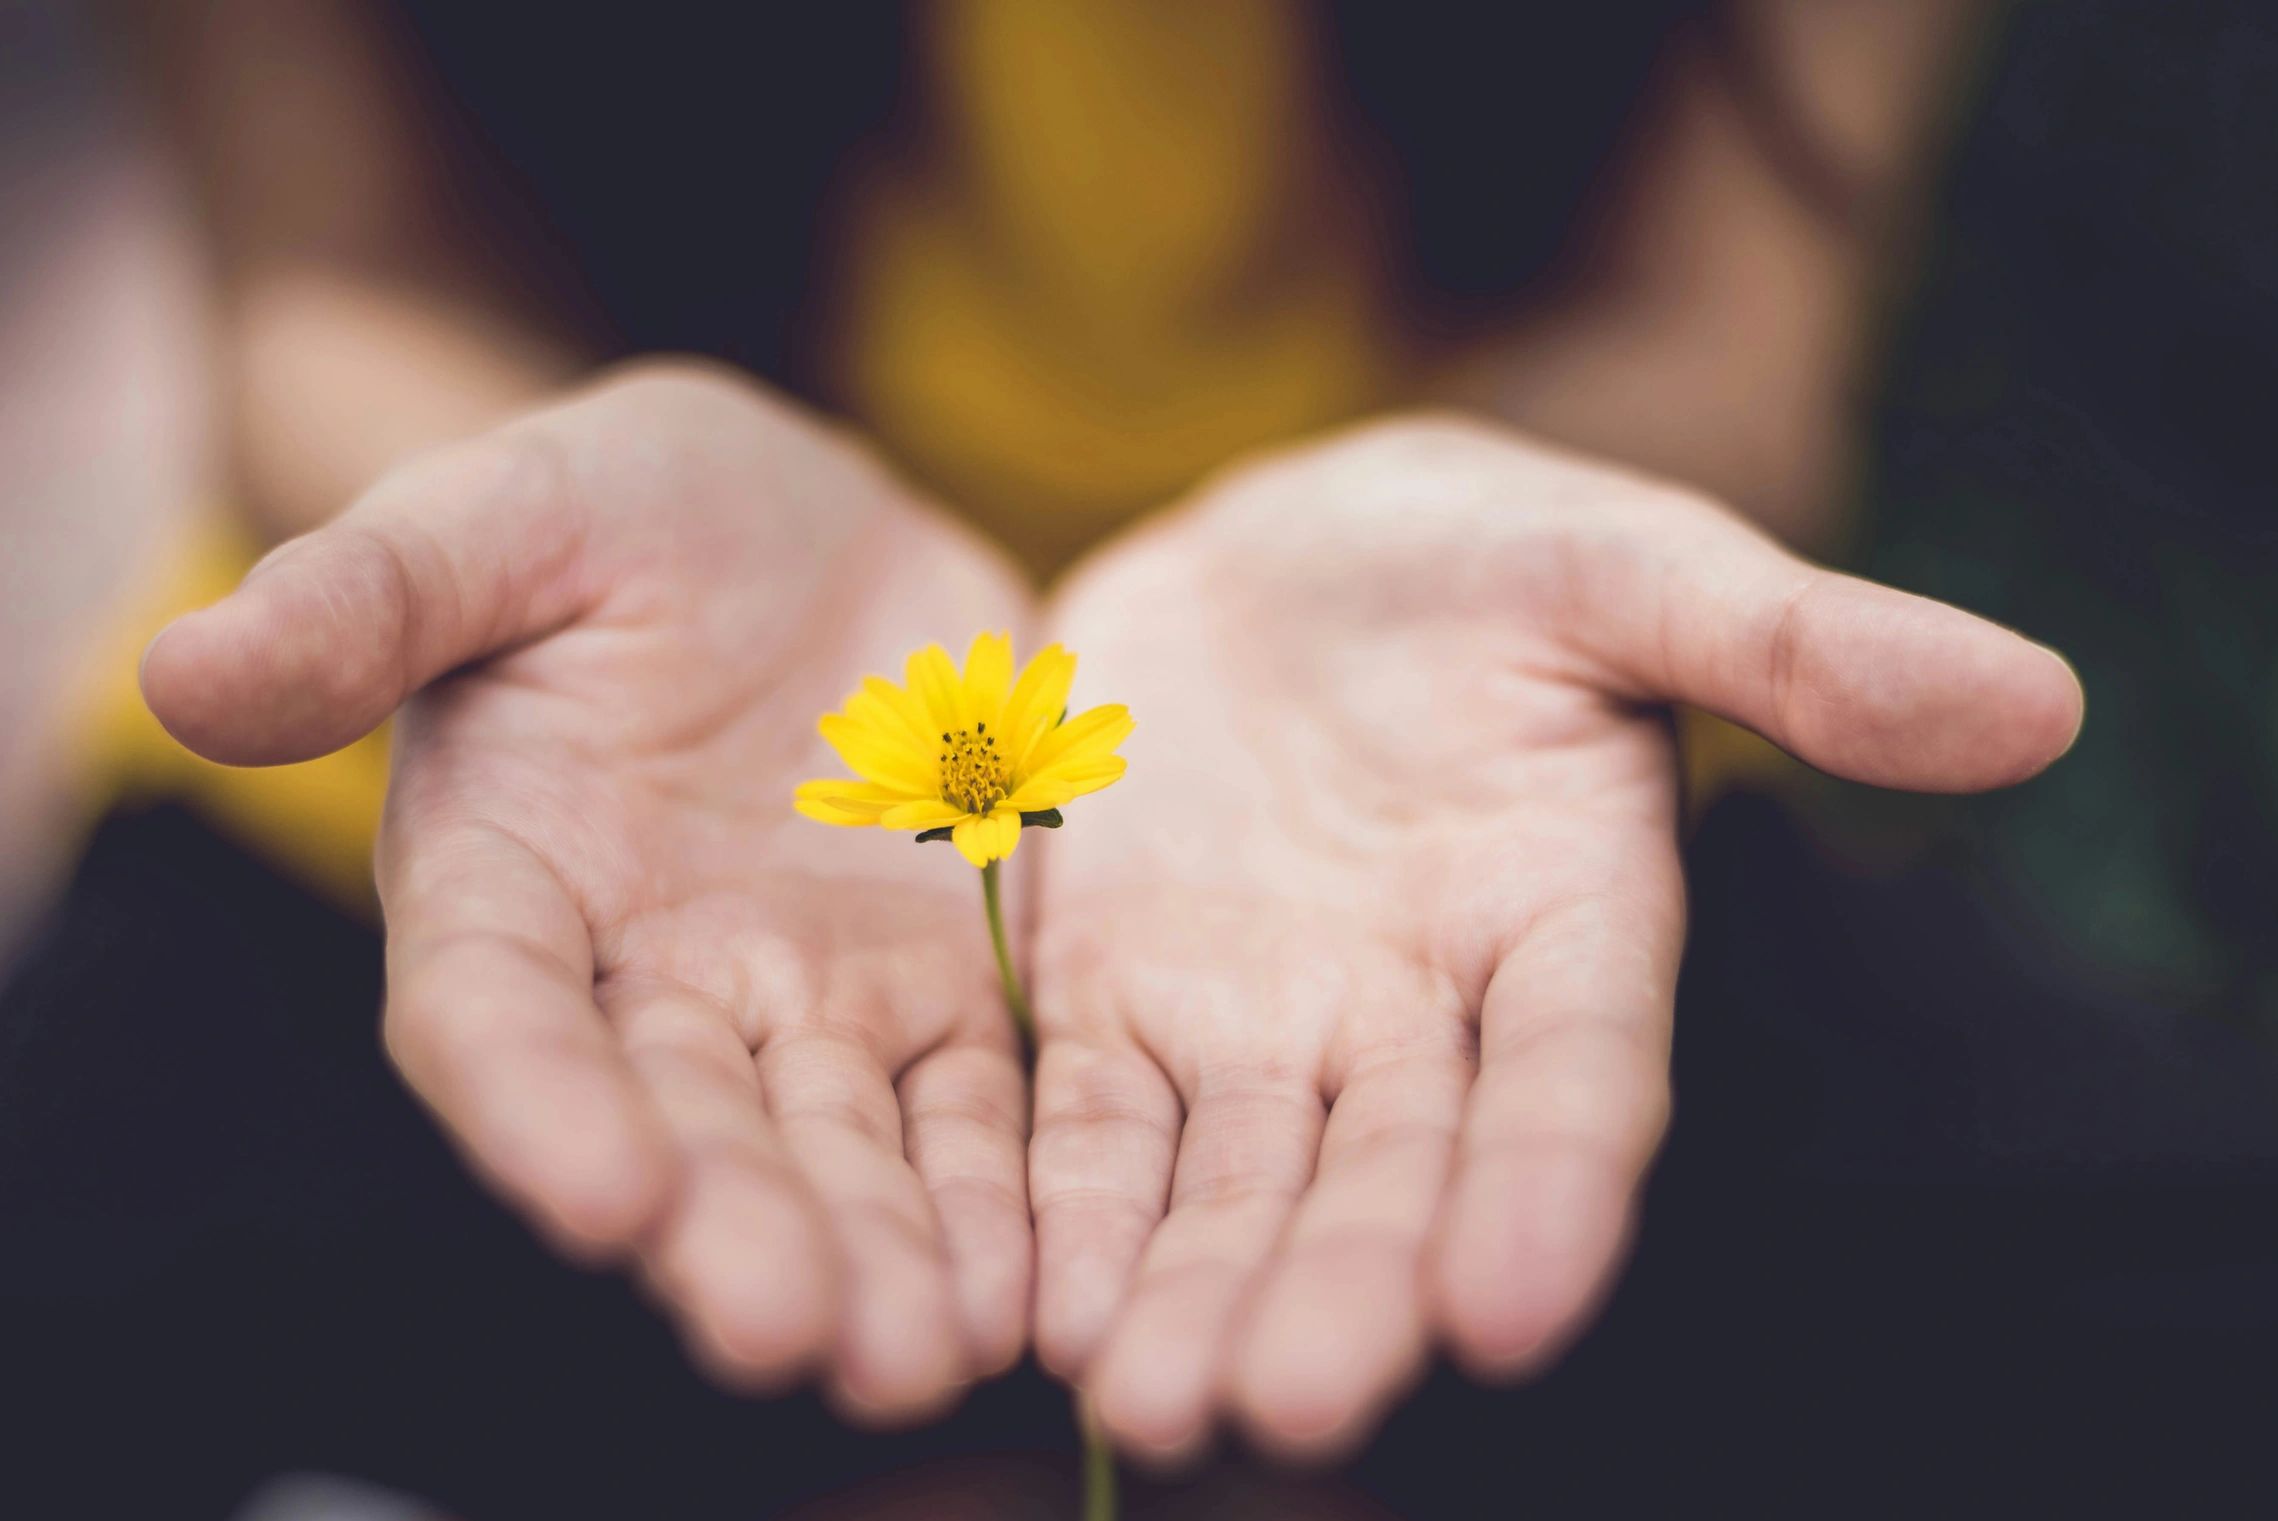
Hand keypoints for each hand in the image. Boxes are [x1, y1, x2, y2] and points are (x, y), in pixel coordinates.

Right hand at [142, 365, 1034, 1419]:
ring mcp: (802, 995)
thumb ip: (372, 595)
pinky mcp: (937, 987)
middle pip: (682, 1124)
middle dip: (733, 1231)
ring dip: (876, 1253)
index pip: (498, 1015)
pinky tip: (1032, 1286)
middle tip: (791, 1333)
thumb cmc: (622, 509)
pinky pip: (970, 1106)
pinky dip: (996, 1194)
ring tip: (922, 1352)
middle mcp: (646, 975)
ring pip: (835, 1145)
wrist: (803, 525)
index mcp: (509, 876)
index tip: (604, 1197)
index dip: (539, 1108)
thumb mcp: (506, 513)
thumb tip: (183, 669)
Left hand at [1026, 415, 2081, 1460]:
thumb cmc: (1475, 554)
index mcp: (1567, 919)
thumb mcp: (1623, 564)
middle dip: (1345, 1289)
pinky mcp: (1118, 1001)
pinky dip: (1070, 1209)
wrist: (1274, 556)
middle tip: (1289, 1406)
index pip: (1577, 1076)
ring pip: (1236, 1183)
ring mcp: (1262, 1022)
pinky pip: (1092, 1124)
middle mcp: (1419, 1012)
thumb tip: (2037, 701)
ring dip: (1195, 1292)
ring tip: (1151, 1400)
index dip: (1553, 1187)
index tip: (1512, 1306)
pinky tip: (1040, 1305)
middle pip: (1391, 1174)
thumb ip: (1794, 642)